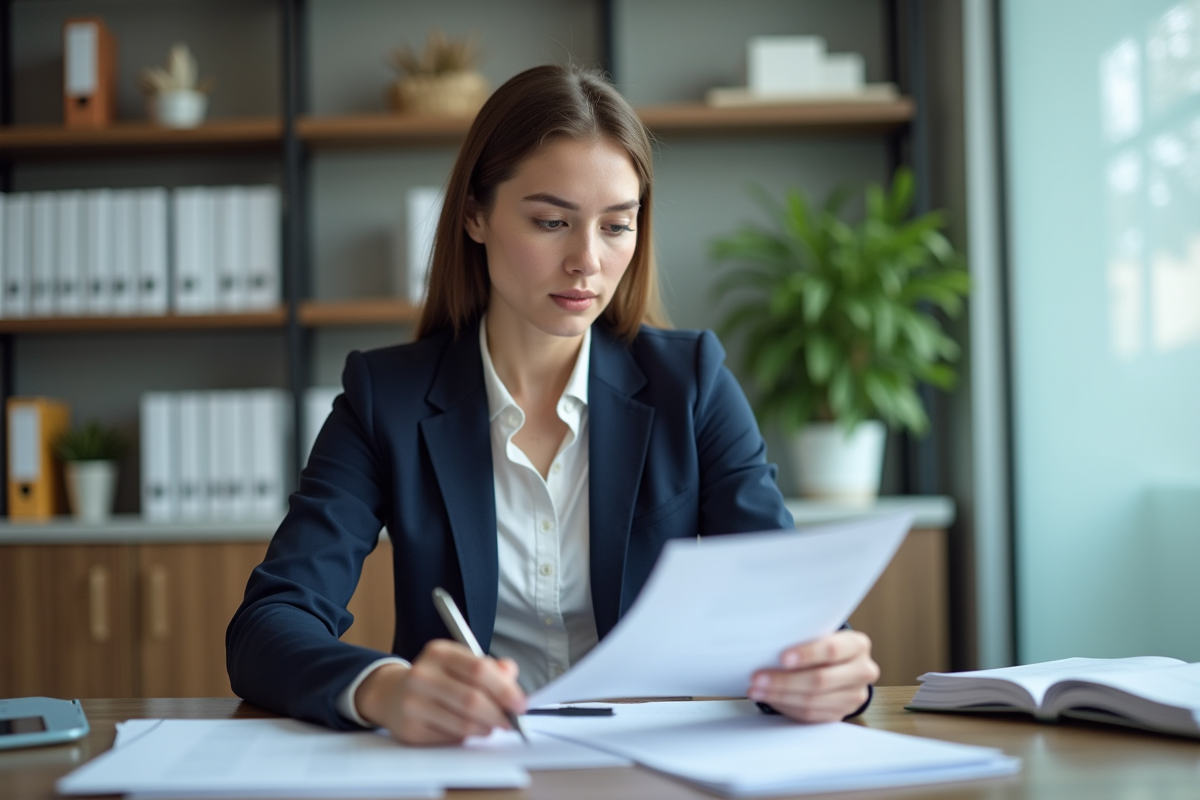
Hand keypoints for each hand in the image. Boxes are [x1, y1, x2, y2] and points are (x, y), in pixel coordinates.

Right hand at [355, 639, 526, 744]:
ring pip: (462, 723)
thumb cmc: (436, 678)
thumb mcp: (460, 663)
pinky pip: (449, 738)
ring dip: (485, 728)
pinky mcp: (410, 730)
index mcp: (439, 652)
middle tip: (511, 721)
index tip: (520, 703)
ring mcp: (412, 703)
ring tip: (491, 726)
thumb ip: (489, 667)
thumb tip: (511, 673)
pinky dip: (466, 737)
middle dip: (498, 714)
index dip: (504, 689)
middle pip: (472, 699)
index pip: (478, 670)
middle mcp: (422, 675)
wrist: (392, 694)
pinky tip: (468, 730)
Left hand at [747, 630, 878, 722]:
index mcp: (857, 645)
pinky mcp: (841, 713)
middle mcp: (862, 671)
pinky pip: (810, 715)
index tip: (782, 658)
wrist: (841, 665)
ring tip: (757, 690)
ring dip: (780, 697)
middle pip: (820, 680)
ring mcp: (853, 696)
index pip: (832, 650)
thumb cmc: (823, 644)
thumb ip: (803, 638)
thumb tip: (767, 645)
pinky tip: (771, 699)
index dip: (807, 654)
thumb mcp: (820, 634)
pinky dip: (787, 707)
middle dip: (784, 681)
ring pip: (813, 702)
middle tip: (758, 678)